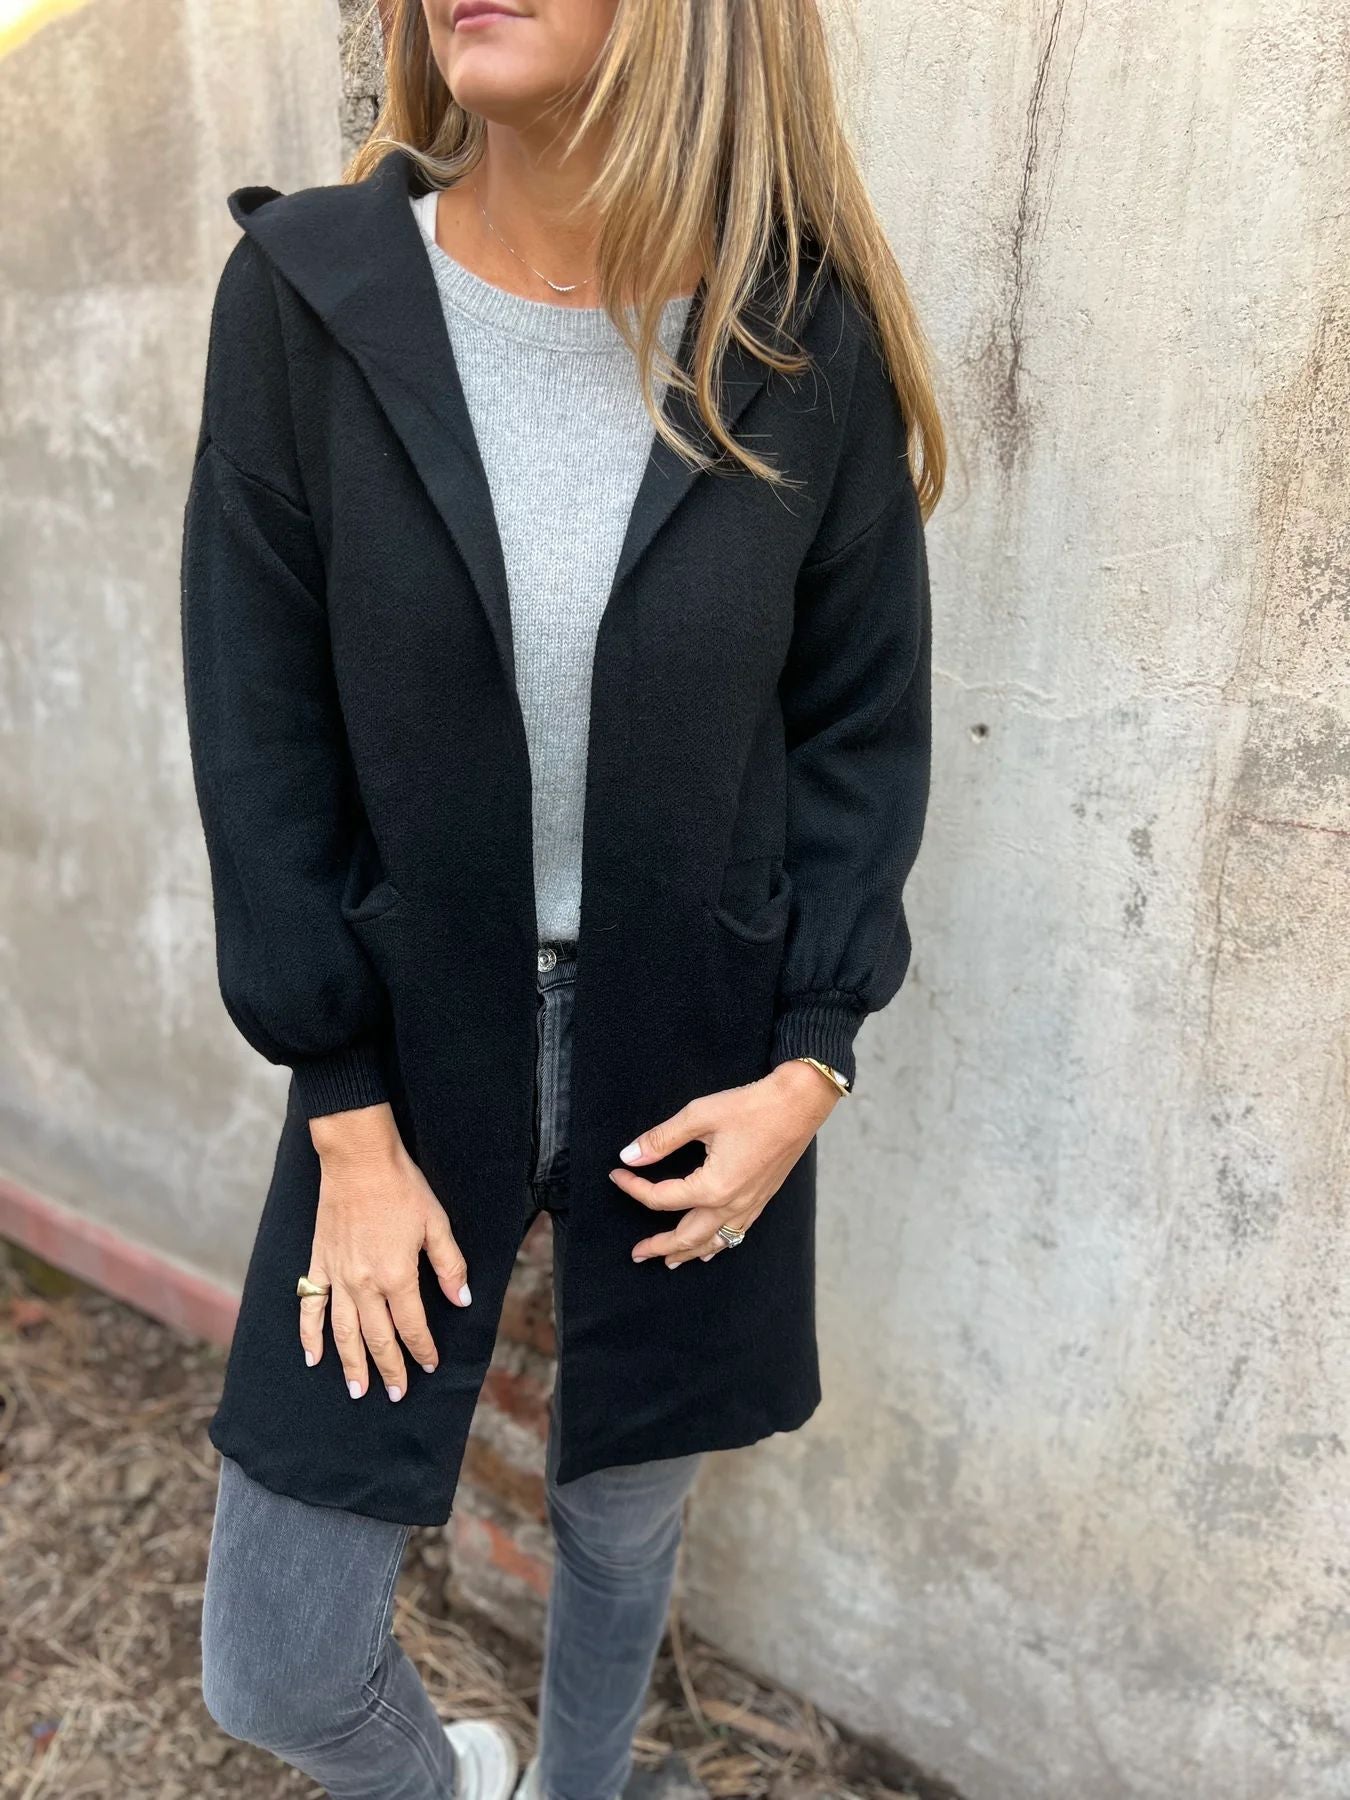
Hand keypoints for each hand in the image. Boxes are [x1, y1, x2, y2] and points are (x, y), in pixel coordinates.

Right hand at [302, 1103, 471, 1400]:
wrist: (358, 1160)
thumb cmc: (402, 1188)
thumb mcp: (437, 1224)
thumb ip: (449, 1266)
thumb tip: (462, 1300)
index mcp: (397, 1275)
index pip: (413, 1326)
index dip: (423, 1349)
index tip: (429, 1366)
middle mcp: (365, 1284)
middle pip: (378, 1338)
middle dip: (389, 1369)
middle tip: (396, 1394)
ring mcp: (338, 1276)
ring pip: (344, 1333)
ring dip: (351, 1365)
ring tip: (359, 1390)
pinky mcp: (319, 1264)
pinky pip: (310, 1307)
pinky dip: (309, 1335)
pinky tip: (314, 1358)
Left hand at [609, 1061, 841, 1267]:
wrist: (799, 1103)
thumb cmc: (752, 1106)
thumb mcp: (699, 1116)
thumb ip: (662, 1139)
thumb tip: (630, 1155)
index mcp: (713, 1187)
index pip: (661, 1198)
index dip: (634, 1188)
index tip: (617, 1174)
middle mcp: (732, 1204)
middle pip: (686, 1236)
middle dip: (658, 1246)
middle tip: (636, 1253)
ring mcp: (750, 1205)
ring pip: (713, 1242)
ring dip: (687, 1253)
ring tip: (668, 1262)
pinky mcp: (762, 1198)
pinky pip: (735, 1234)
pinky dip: (717, 1245)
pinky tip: (711, 1249)